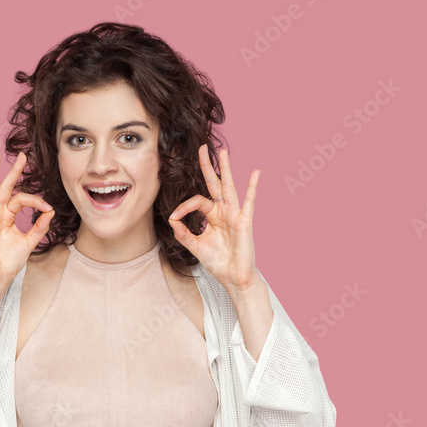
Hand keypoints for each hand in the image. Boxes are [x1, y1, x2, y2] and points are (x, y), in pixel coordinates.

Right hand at [0, 151, 55, 291]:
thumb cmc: (9, 263)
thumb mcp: (28, 242)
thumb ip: (39, 227)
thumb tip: (50, 211)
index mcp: (8, 217)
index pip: (21, 199)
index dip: (35, 200)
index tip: (47, 207)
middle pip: (5, 187)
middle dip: (14, 171)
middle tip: (23, 156)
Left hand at [168, 144, 262, 294]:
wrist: (233, 278)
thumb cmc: (218, 262)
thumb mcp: (196, 246)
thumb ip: (183, 233)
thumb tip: (172, 219)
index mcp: (212, 216)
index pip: (197, 201)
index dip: (184, 206)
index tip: (174, 217)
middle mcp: (223, 212)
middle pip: (214, 184)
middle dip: (208, 166)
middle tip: (202, 148)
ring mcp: (235, 215)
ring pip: (229, 187)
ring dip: (225, 169)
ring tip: (222, 152)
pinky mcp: (245, 221)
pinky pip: (249, 201)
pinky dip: (252, 187)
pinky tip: (255, 172)